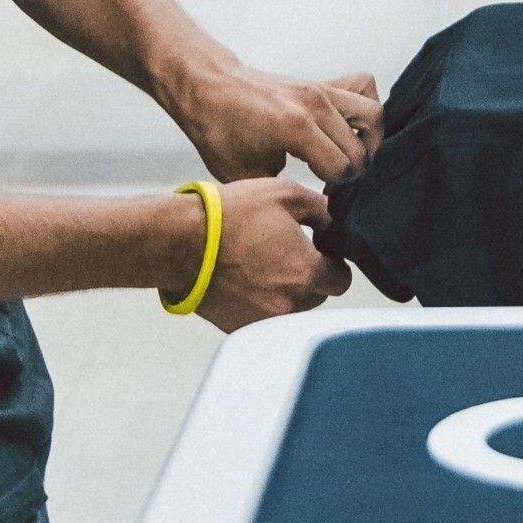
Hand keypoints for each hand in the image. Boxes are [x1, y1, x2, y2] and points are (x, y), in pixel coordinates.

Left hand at [176, 60, 382, 183]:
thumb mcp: (245, 175)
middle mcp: (315, 105)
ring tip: (350, 159)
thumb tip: (310, 209)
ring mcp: (321, 90)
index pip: (342, 169)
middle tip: (335, 186)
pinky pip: (363, 86)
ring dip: (369, 142)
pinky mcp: (320, 82)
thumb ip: (283, 192)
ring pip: (373, 115)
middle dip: (352, 174)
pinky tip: (351, 128)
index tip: (323, 199)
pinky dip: (365, 108)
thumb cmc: (219, 130)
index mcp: (296, 129)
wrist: (207, 87)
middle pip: (360, 149)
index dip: (336, 191)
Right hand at [197, 178, 350, 330]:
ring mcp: (264, 319)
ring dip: (287, 290)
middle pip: (318, 295)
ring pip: (292, 308)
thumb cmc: (231, 215)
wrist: (180, 243)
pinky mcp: (241, 326)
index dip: (333, 262)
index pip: (341, 279)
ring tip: (263, 264)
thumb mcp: (286, 195)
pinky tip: (245, 279)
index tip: (318, 250)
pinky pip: (265, 317)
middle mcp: (289, 303)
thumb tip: (335, 222)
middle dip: (310, 276)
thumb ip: (322, 211)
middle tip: (287, 252)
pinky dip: (261, 302)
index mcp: (306, 273)